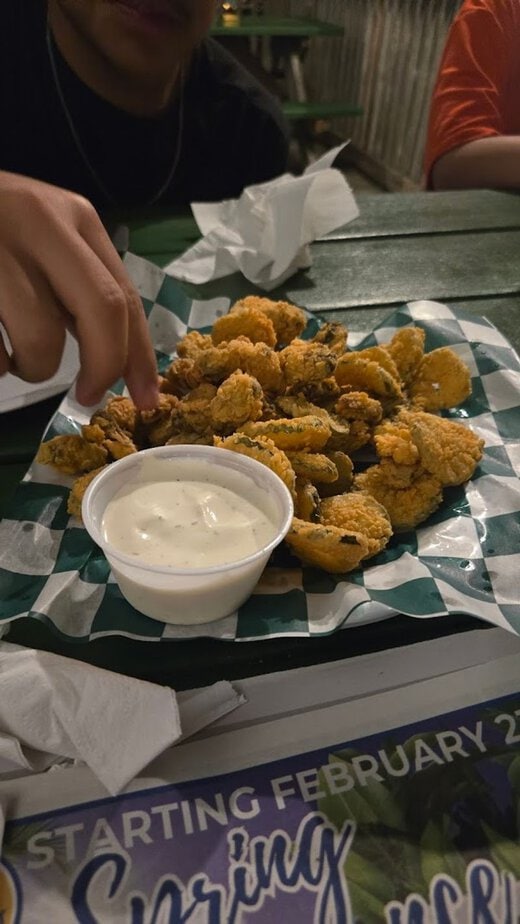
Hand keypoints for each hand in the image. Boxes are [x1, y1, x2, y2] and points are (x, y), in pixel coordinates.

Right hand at [0, 171, 158, 407]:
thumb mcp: (45, 234)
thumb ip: (80, 282)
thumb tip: (122, 358)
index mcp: (75, 216)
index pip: (125, 296)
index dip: (141, 356)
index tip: (147, 400)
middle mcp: (42, 224)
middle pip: (102, 310)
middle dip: (103, 367)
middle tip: (89, 396)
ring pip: (41, 340)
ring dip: (31, 368)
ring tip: (13, 358)